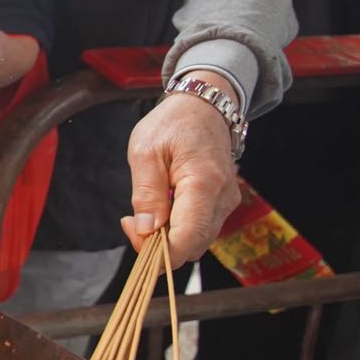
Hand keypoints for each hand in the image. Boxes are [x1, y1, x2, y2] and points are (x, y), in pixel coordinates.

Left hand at [123, 81, 241, 269]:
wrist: (202, 106)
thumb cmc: (172, 124)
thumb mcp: (145, 152)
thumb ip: (146, 194)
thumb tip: (146, 231)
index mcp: (204, 183)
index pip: (188, 238)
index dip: (160, 252)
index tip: (134, 235)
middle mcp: (223, 197)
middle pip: (194, 245)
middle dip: (160, 245)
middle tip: (132, 221)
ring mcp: (227, 201)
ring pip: (197, 240)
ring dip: (168, 237)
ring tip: (145, 211)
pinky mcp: (223, 202)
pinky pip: (201, 227)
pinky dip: (178, 227)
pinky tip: (161, 208)